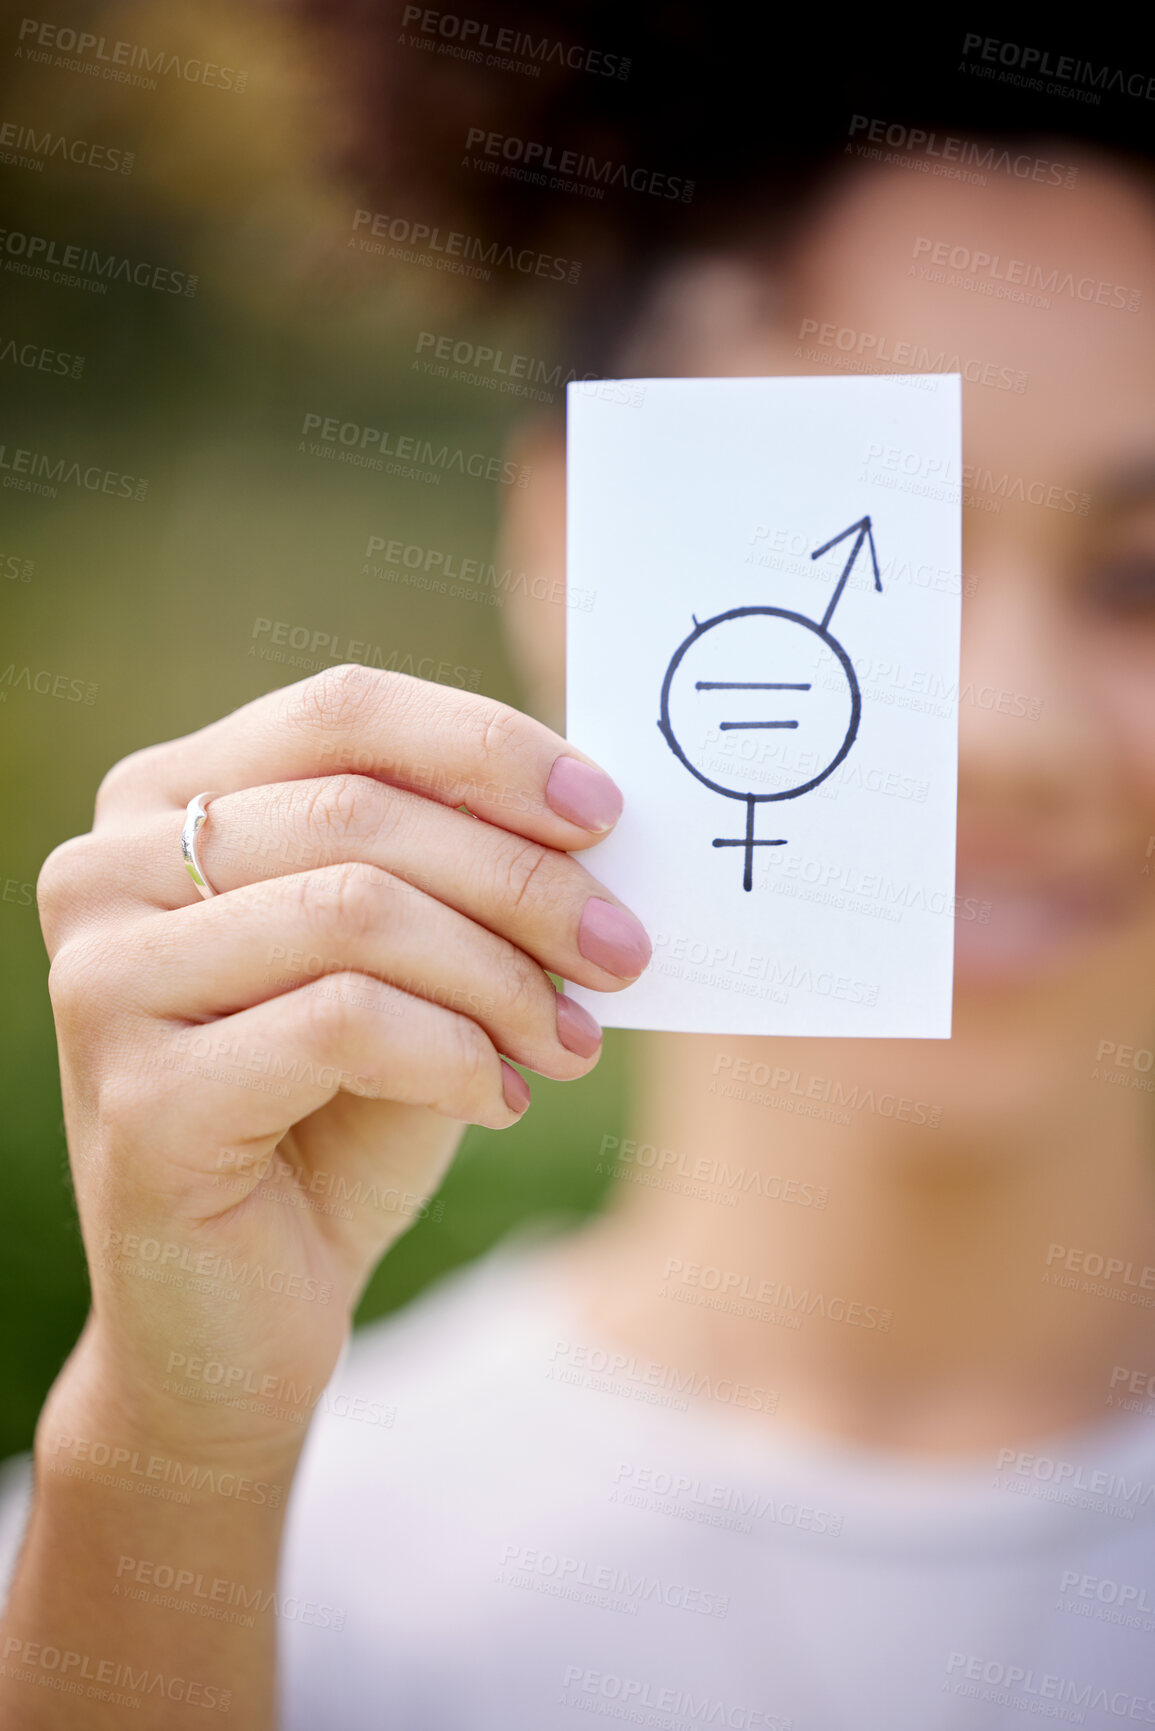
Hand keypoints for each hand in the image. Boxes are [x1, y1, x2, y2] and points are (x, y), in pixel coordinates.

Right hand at [35, 665, 649, 1455]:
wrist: (238, 1320)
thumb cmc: (333, 1123)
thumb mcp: (406, 968)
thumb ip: (458, 874)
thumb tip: (592, 815)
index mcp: (163, 803)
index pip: (342, 712)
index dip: (487, 748)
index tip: (605, 814)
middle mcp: (106, 870)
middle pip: (360, 810)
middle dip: (523, 881)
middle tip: (622, 951)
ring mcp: (105, 981)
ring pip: (356, 908)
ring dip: (500, 975)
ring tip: (568, 1041)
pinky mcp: (140, 1095)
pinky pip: (344, 1021)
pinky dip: (454, 1054)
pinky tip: (498, 1100)